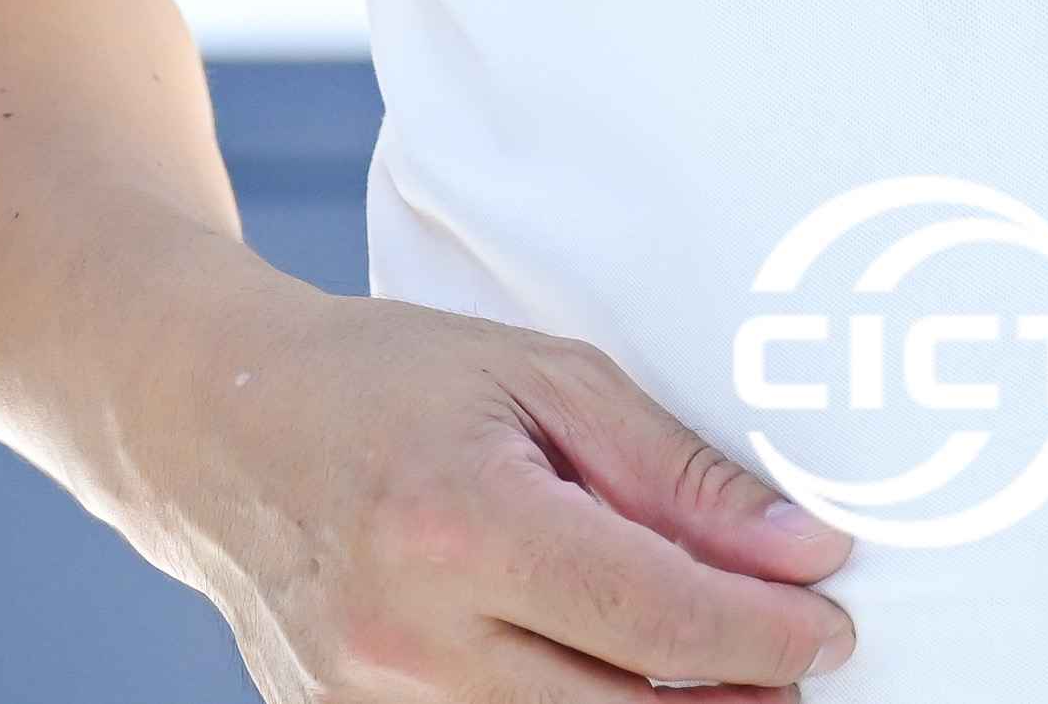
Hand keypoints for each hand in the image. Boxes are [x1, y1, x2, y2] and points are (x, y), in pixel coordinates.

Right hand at [107, 273, 860, 701]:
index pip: (656, 617)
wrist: (213, 424)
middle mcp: (405, 636)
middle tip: (788, 659)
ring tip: (705, 673)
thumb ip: (678, 476)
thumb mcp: (542, 376)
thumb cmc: (381, 381)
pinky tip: (598, 677)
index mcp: (457, 524)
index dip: (768, 635)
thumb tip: (807, 556)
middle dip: (734, 696)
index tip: (834, 627)